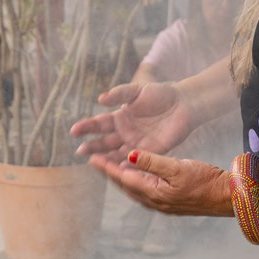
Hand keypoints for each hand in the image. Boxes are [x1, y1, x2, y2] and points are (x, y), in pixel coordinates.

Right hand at [70, 80, 194, 158]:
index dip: (86, 128)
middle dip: (92, 147)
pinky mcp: (152, 151)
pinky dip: (128, 165)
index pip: (98, 124)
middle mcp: (125, 133)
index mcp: (119, 118)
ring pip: (117, 154)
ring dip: (106, 158)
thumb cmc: (160, 94)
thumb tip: (100, 100)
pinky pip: (137, 160)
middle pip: (104, 143)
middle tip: (81, 151)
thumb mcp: (137, 90)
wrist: (184, 103)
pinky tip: (119, 168)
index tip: (74, 131)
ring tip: (96, 162)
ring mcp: (137, 143)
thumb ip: (119, 94)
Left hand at [90, 148, 229, 216]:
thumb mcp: (178, 167)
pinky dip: (136, 182)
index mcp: (154, 193)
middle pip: (126, 186)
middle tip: (96, 160)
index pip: (124, 178)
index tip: (91, 158)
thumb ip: (153, 161)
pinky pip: (145, 191)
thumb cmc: (207, 181)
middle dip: (110, 173)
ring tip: (111, 167)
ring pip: (134, 190)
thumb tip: (128, 156)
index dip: (107, 167)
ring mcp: (163, 204)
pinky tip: (136, 176)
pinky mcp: (171, 203)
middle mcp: (155, 202)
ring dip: (122, 178)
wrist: (229, 197)